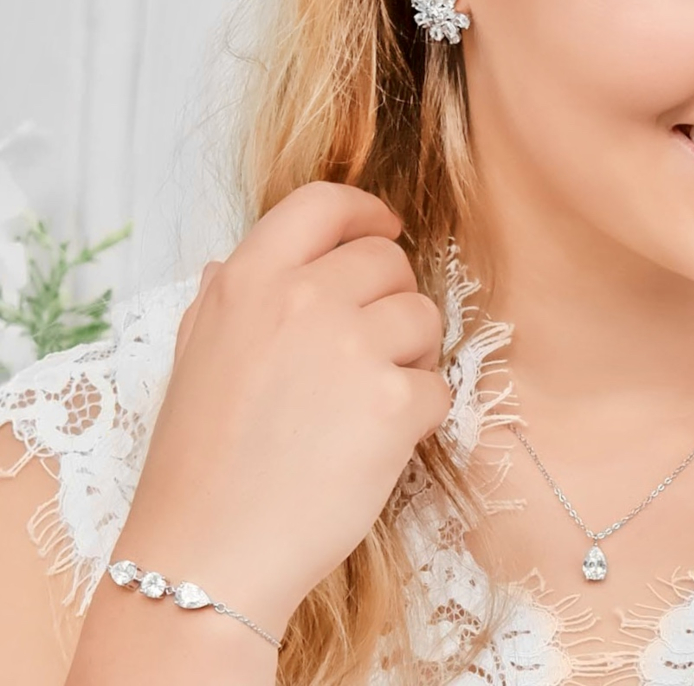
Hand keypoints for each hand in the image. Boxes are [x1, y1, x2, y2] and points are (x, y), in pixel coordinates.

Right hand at [113, 181, 450, 634]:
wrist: (209, 550)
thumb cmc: (198, 458)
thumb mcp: (194, 355)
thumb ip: (222, 297)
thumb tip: (230, 263)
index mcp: (249, 279)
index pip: (323, 204)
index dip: (363, 210)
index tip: (383, 227)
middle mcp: (303, 298)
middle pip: (388, 261)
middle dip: (389, 297)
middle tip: (368, 345)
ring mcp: (352, 347)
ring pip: (424, 317)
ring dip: (410, 353)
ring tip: (369, 397)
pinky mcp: (394, 403)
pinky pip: (438, 384)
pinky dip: (419, 411)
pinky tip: (379, 440)